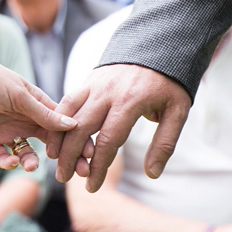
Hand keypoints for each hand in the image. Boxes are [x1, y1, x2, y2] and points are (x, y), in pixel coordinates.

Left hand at [0, 54, 76, 171]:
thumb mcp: (19, 95)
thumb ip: (43, 113)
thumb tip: (72, 124)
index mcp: (36, 105)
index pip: (61, 125)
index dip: (75, 138)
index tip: (89, 152)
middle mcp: (25, 120)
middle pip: (49, 143)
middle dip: (63, 157)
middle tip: (75, 171)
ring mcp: (7, 131)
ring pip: (26, 153)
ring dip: (31, 161)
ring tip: (30, 165)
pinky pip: (2, 157)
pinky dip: (8, 162)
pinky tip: (11, 160)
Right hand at [48, 64, 190, 191]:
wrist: (160, 45)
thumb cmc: (170, 83)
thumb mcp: (178, 112)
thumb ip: (164, 143)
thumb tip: (152, 173)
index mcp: (130, 102)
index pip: (108, 141)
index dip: (98, 167)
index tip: (92, 187)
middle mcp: (108, 93)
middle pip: (81, 129)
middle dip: (70, 157)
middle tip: (64, 178)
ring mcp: (95, 84)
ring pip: (68, 114)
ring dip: (58, 138)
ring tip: (53, 160)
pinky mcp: (89, 79)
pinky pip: (67, 100)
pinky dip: (57, 119)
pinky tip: (54, 135)